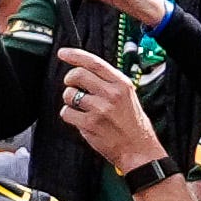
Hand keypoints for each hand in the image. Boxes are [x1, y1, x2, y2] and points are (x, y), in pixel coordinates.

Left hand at [56, 49, 156, 174]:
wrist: (138, 148)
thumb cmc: (132, 123)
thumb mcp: (128, 96)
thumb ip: (109, 84)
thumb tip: (87, 72)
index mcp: (122, 84)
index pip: (95, 63)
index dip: (76, 55)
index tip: (63, 52)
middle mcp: (111, 94)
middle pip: (77, 75)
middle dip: (69, 79)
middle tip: (73, 86)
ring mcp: (100, 109)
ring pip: (69, 94)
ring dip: (70, 100)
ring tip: (82, 108)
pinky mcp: (89, 124)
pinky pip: (66, 113)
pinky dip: (69, 116)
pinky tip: (81, 119)